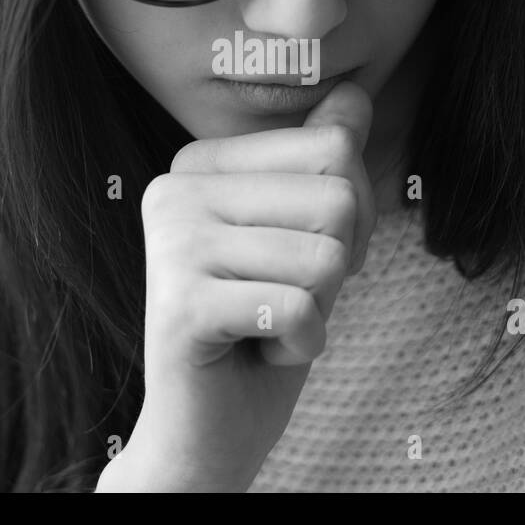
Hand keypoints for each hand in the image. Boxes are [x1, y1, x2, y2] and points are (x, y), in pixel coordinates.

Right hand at [97, 81, 375, 490]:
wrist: (207, 432)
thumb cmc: (262, 329)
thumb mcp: (307, 236)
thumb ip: (325, 164)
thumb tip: (354, 92)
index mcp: (200, 163)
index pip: (334, 147)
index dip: (349, 219)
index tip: (297, 259)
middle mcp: (174, 189)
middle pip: (336, 198)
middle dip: (338, 267)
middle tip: (283, 299)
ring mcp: (171, 244)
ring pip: (325, 256)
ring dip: (318, 309)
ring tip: (264, 325)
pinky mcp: (179, 303)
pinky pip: (301, 309)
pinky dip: (302, 344)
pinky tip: (256, 351)